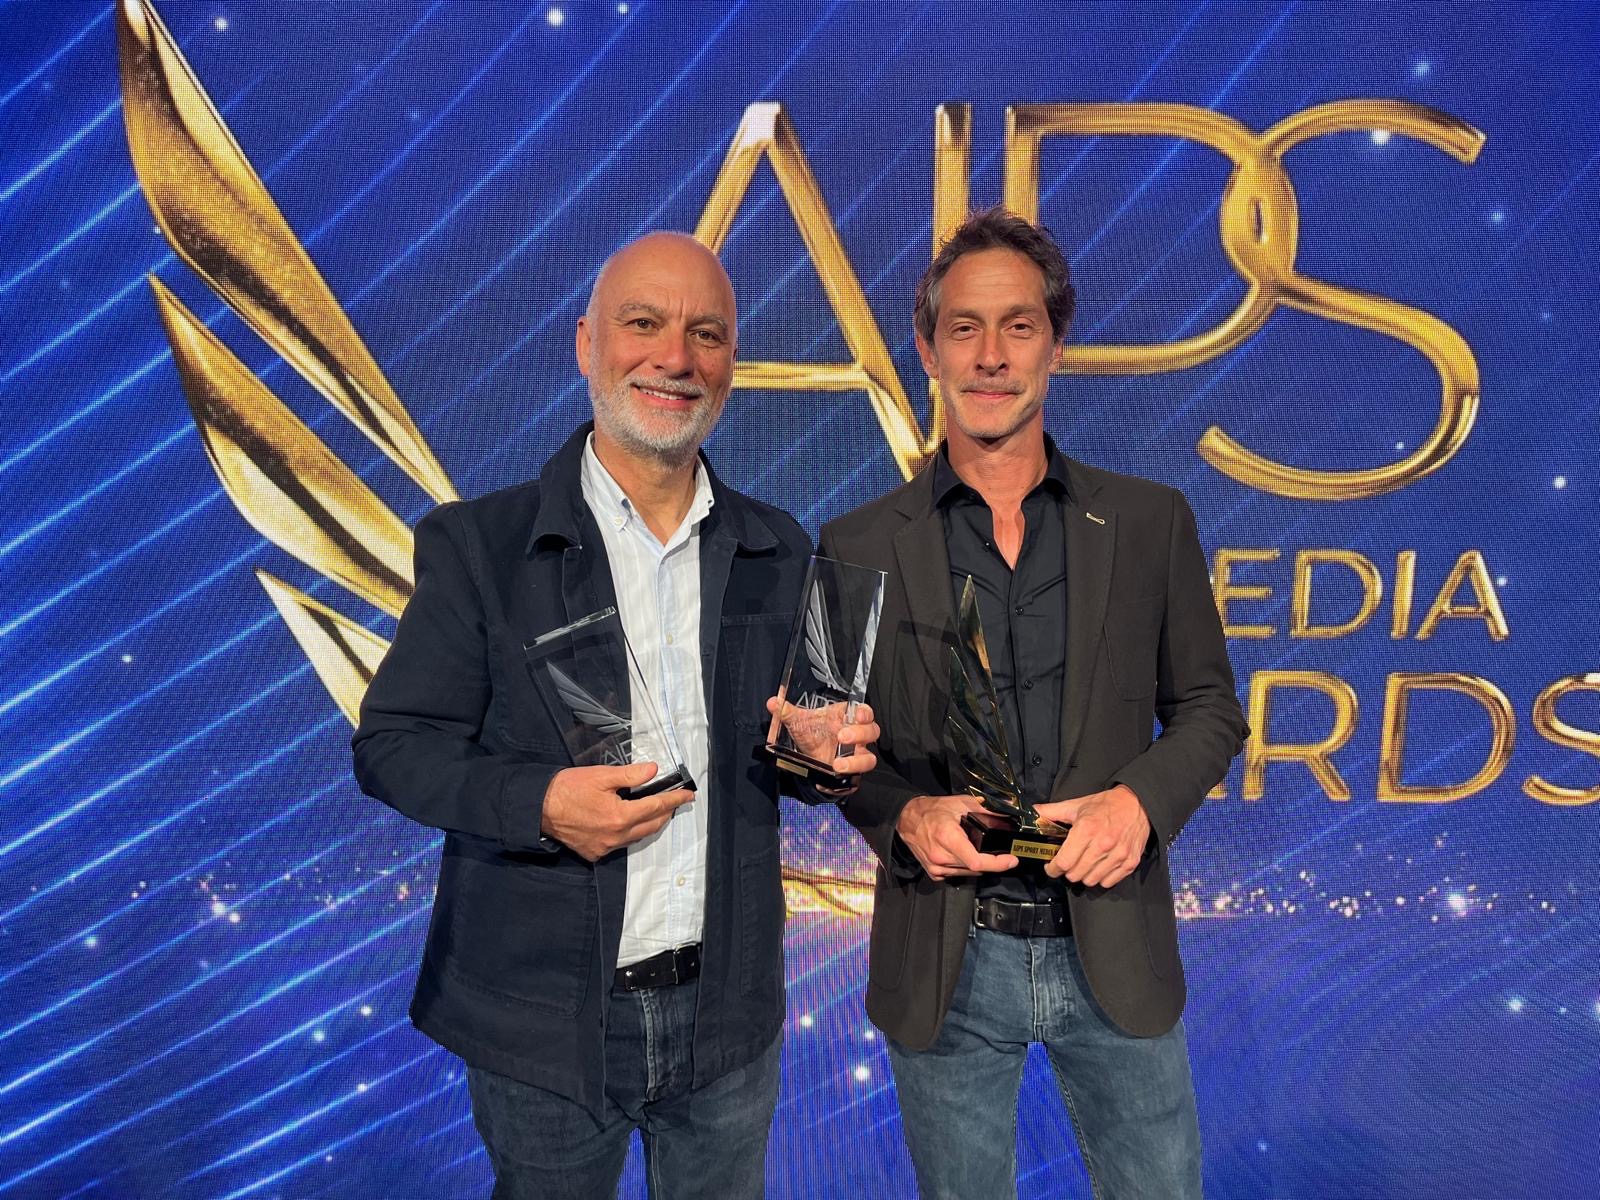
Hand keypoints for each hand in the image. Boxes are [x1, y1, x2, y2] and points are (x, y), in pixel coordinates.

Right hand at [540, 762, 694, 861]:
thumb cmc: (567, 789)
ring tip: (656, 811)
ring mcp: (604, 847)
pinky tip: (629, 824)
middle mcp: (615, 836)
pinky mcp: (594, 852)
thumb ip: (630, 775)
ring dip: (650, 824)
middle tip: (675, 801)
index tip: (688, 795)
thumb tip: (653, 770)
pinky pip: (619, 845)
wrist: (538, 808)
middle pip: (651, 826)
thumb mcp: (600, 776)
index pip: (656, 807)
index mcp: (620, 816)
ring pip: (637, 837)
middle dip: (666, 813)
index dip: (675, 800)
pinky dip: (629, 834)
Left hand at [765, 698, 879, 782]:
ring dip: (856, 762)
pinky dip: (845, 780)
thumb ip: (786, 711)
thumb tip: (773, 702)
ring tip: (838, 765)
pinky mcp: (852, 773)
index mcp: (848, 718)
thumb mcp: (798, 722)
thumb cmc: (812, 733)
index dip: (865, 713)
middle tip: (841, 737)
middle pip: (871, 733)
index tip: (857, 715)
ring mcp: (856, 755)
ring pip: (869, 758)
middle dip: (860, 734)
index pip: (865, 712)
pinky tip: (830, 778)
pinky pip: (856, 778)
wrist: (809, 756)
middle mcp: (857, 737)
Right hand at [895, 794, 1017, 881]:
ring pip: (968, 873)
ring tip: (977, 850)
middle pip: (976, 868)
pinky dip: (965, 867)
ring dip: (978, 865)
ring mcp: (936, 867)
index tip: (1011, 860)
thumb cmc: (931, 810)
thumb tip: (1005, 819)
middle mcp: (941, 856)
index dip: (997, 864)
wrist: (907, 818)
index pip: (977, 861)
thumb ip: (984, 811)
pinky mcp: (933, 873)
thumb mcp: (961, 803)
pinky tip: (962, 855)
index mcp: (948, 838)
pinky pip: (957, 875)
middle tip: (999, 853)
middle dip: (991, 862)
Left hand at [1037, 785, 1150, 887]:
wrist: (1137, 804)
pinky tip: (1099, 866)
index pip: (1063, 862)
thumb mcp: (1076, 805)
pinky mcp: (1130, 862)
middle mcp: (1102, 845)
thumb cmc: (1106, 805)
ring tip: (1084, 864)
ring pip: (1090, 881)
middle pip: (1075, 874)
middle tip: (1068, 862)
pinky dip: (1101, 877)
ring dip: (1083, 875)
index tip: (1051, 866)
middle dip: (1067, 871)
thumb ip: (1052, 812)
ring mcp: (1118, 855)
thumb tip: (1033, 812)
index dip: (1053, 868)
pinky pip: (1108, 882)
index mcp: (1086, 830)